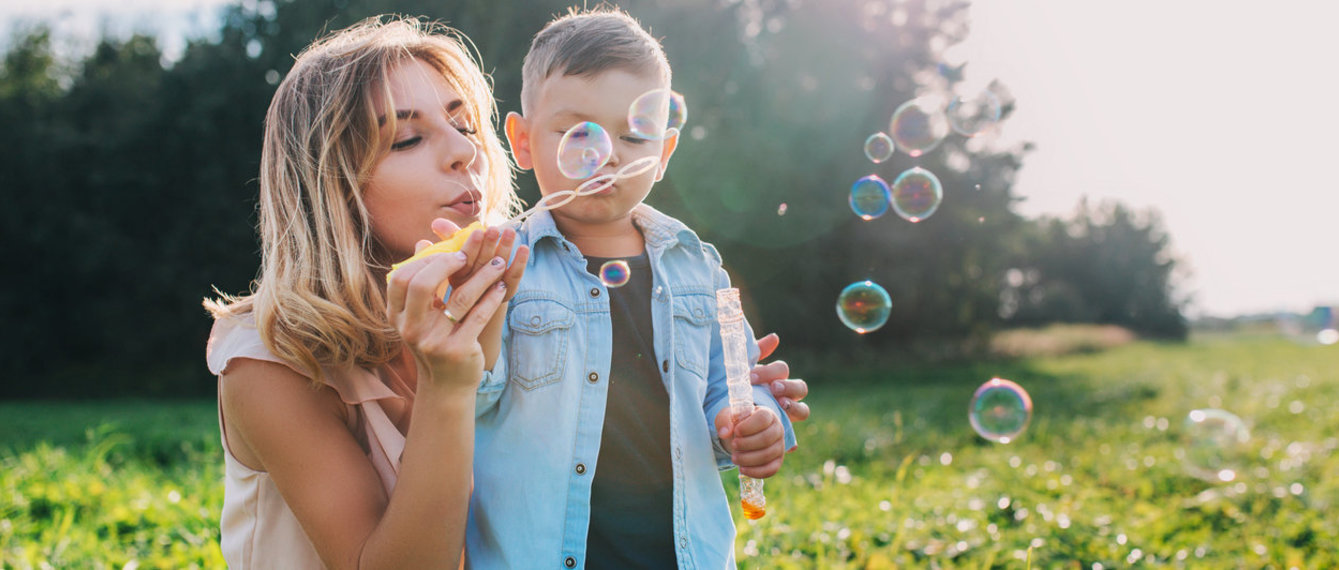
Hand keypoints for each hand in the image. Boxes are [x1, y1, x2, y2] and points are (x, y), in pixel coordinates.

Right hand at [386, 248, 509, 392]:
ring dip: (482, 276)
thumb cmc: (435, 341)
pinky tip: (501, 288)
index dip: (425, 261)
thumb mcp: (423, 316)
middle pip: (422, 285)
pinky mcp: (457, 351)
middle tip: (470, 254)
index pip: (401, 279)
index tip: (450, 253)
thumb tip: (424, 243)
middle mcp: (411, 329)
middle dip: (448, 263)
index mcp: (398, 317)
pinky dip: (491, 299)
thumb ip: (423, 281)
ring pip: (459, 299)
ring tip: (499, 263)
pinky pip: (478, 317)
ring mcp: (433, 342)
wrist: (446, 386)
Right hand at [422, 218, 526, 300]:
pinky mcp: (506, 292)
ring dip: (505, 249)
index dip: (470, 247)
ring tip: (510, 232)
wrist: (477, 302)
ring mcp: (490, 290)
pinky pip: (513, 277)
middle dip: (488, 245)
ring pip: (498, 269)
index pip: (463, 261)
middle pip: (481, 264)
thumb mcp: (455, 252)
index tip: (477, 232)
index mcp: (455, 275)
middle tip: (493, 230)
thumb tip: (437, 222)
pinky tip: (524, 248)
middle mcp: (471, 286)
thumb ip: (450, 236)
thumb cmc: (464, 268)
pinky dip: (519, 263)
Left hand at [714, 406, 784, 478]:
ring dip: (748, 459)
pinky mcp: (778, 461)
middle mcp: (777, 429)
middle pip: (766, 438)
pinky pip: (771, 469)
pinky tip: (742, 469)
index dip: (748, 426)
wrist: (743, 435)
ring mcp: (779, 446)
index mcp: (767, 414)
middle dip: (746, 444)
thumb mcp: (728, 417)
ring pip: (768, 455)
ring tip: (734, 458)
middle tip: (733, 445)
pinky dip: (755, 472)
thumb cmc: (737, 423)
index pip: (763, 418)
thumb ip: (724, 421)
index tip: (736, 431)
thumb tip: (724, 433)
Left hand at [750, 333, 808, 422]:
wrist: (736, 416)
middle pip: (800, 387)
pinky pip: (797, 426)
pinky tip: (783, 426)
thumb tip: (775, 337)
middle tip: (773, 388)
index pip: (781, 370)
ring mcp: (790, 411)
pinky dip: (792, 427)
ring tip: (781, 404)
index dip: (769, 372)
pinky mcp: (786, 427)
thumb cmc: (742, 390)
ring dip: (794, 406)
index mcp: (777, 378)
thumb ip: (757, 353)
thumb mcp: (745, 371)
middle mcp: (788, 394)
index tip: (751, 377)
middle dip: (788, 386)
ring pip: (803, 408)